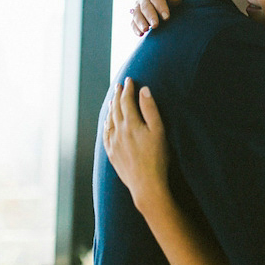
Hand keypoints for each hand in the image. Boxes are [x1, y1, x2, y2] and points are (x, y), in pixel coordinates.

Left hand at [103, 77, 169, 211]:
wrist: (146, 185)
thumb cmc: (157, 158)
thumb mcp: (159, 131)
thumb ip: (150, 109)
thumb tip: (143, 90)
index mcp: (131, 123)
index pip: (127, 100)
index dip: (128, 89)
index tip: (130, 79)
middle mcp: (119, 131)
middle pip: (116, 108)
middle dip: (118, 95)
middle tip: (119, 85)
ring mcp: (113, 143)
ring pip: (109, 120)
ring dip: (111, 108)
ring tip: (112, 100)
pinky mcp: (112, 154)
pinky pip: (105, 134)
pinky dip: (106, 124)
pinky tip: (107, 122)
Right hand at [131, 0, 181, 35]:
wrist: (165, 3)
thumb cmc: (171, 0)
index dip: (161, 6)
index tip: (167, 17)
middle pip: (145, 5)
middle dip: (150, 15)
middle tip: (156, 25)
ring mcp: (137, 5)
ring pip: (136, 13)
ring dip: (140, 22)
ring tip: (145, 30)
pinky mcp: (135, 15)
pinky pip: (132, 22)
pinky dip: (135, 28)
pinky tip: (140, 34)